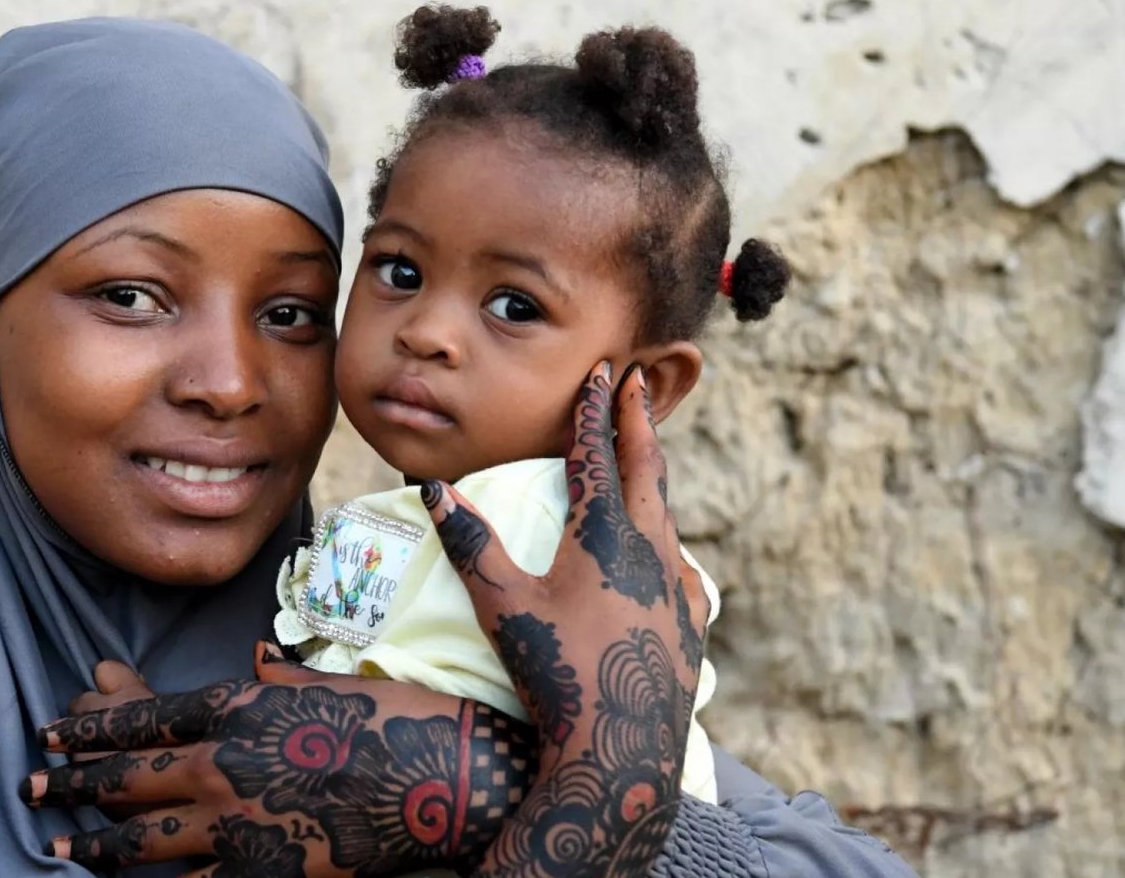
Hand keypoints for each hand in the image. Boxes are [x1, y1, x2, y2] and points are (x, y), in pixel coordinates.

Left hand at [22, 645, 536, 875]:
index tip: (52, 731)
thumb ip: (279, 679)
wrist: (441, 782)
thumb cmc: (393, 720)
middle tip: (31, 785)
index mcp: (237, 708)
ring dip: (92, 839)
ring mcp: (236, 823)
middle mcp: (223, 763)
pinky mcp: (259, 871)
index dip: (90, 727)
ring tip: (57, 841)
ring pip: (140, 836)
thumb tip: (256, 660)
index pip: (143, 717)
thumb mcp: (328, 683)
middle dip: (72, 781)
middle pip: (127, 775)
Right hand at [419, 362, 706, 876]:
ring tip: (645, 458)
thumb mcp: (502, 607)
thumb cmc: (556, 675)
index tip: (604, 370)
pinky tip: (668, 554)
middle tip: (642, 381)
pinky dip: (667, 541)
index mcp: (605, 536)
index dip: (595, 409)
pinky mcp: (690, 624)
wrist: (621, 754)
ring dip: (653, 477)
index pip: (598, 454)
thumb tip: (435, 489)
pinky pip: (681, 566)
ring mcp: (676, 588)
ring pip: (666, 515)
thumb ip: (471, 544)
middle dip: (639, 421)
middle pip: (647, 469)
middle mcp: (650, 550)